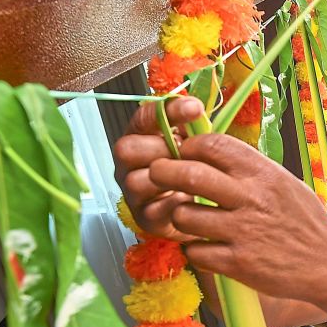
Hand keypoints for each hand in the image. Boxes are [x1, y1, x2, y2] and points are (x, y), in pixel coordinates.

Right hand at [114, 96, 206, 241]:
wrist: (200, 210)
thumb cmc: (192, 170)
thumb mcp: (193, 143)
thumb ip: (191, 126)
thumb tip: (195, 108)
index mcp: (139, 138)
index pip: (143, 117)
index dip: (168, 111)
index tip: (195, 108)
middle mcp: (128, 164)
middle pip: (126, 149)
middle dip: (161, 147)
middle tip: (187, 151)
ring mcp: (132, 192)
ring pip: (135, 181)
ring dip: (168, 176)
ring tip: (192, 175)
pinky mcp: (144, 218)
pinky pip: (154, 210)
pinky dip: (175, 202)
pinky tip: (192, 197)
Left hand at [147, 132, 326, 302]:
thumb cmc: (304, 222)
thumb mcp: (284, 183)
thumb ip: (249, 168)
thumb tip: (210, 149)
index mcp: (264, 174)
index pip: (213, 144)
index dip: (188, 146)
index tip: (182, 153)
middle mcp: (252, 199)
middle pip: (189, 174)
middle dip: (163, 172)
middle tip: (156, 176)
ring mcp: (243, 232)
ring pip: (184, 215)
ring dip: (178, 217)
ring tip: (188, 220)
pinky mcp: (238, 263)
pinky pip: (194, 251)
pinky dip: (193, 249)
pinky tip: (204, 248)